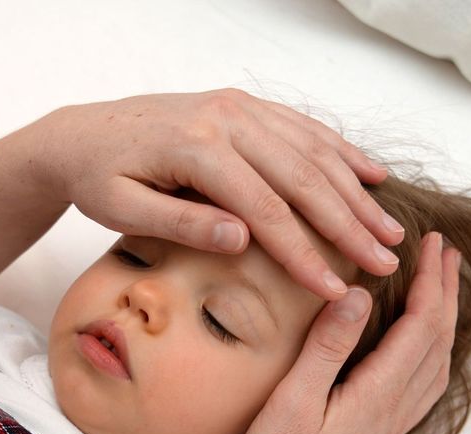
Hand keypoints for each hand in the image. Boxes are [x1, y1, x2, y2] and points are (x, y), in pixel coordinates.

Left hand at [39, 90, 401, 298]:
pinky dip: (341, 152)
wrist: (80, 134)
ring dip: (356, 192)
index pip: (265, 210)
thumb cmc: (97, 178)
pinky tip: (372, 176)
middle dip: (349, 225)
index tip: (335, 292)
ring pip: (313, 150)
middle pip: (303, 177)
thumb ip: (181, 224)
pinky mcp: (242, 105)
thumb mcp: (122, 210)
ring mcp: (237, 106)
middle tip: (387, 264)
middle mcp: (225, 118)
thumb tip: (241, 241)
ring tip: (390, 232)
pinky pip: (302, 127)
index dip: (304, 254)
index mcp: (196, 147)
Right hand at [219, 231, 459, 433]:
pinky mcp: (380, 430)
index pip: (420, 326)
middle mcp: (394, 408)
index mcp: (377, 395)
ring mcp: (391, 422)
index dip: (430, 282)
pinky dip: (434, 348)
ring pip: (436, 360)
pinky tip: (424, 341)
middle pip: (437, 339)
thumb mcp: (292, 400)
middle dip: (444, 290)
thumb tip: (356, 294)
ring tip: (441, 284)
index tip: (431, 245)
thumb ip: (326, 347)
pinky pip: (425, 381)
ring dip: (444, 317)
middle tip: (444, 251)